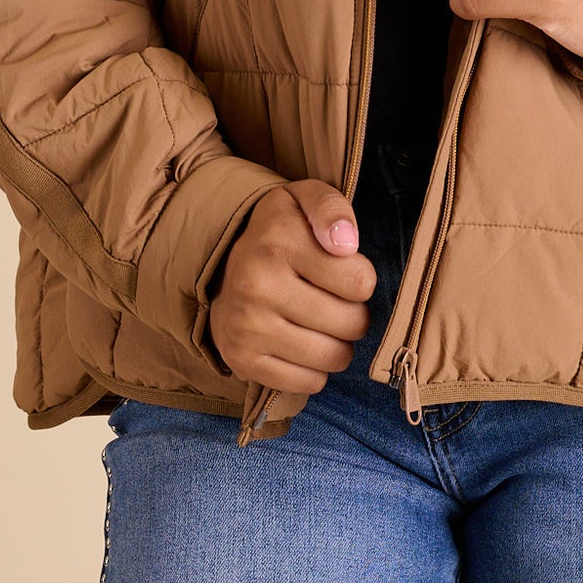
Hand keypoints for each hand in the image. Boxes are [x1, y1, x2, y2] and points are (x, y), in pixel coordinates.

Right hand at [208, 179, 375, 392]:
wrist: (221, 267)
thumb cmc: (279, 233)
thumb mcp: (305, 199)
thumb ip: (331, 208)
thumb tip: (346, 244)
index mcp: (278, 240)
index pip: (361, 282)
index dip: (361, 278)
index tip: (342, 270)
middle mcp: (257, 285)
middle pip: (352, 323)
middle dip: (354, 314)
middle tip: (335, 300)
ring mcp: (247, 327)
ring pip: (334, 356)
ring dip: (339, 344)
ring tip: (322, 323)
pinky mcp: (242, 360)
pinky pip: (309, 382)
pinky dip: (316, 369)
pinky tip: (302, 344)